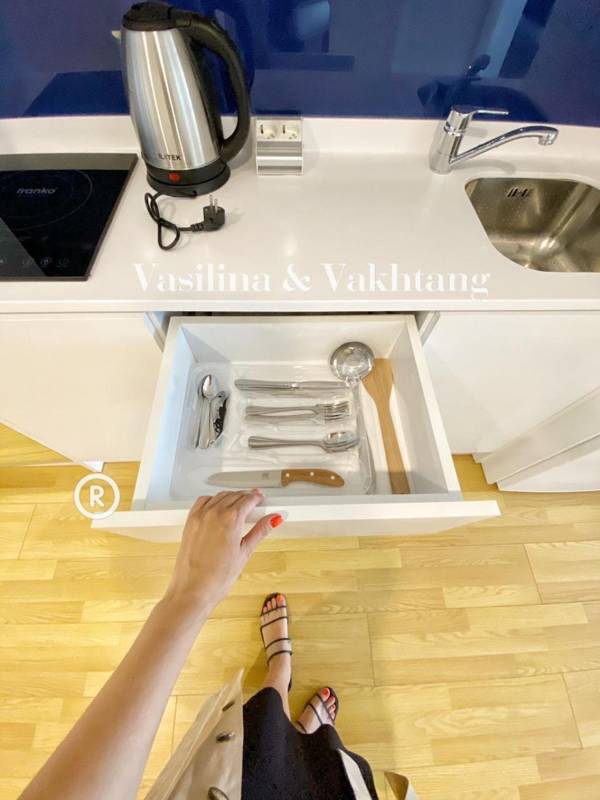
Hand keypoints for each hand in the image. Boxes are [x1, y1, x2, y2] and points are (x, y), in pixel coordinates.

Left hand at [163, 489, 282, 619]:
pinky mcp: (190, 522)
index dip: (257, 497)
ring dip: (230, 496)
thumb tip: (273, 519)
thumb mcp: (245, 553)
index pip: (247, 500)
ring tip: (238, 504)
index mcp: (230, 520)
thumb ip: (260, 531)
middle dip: (245, 496)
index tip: (261, 498)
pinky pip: (203, 501)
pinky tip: (217, 507)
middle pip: (234, 495)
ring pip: (219, 496)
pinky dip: (212, 500)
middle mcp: (214, 514)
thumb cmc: (216, 578)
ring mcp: (200, 517)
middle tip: (253, 502)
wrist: (192, 590)